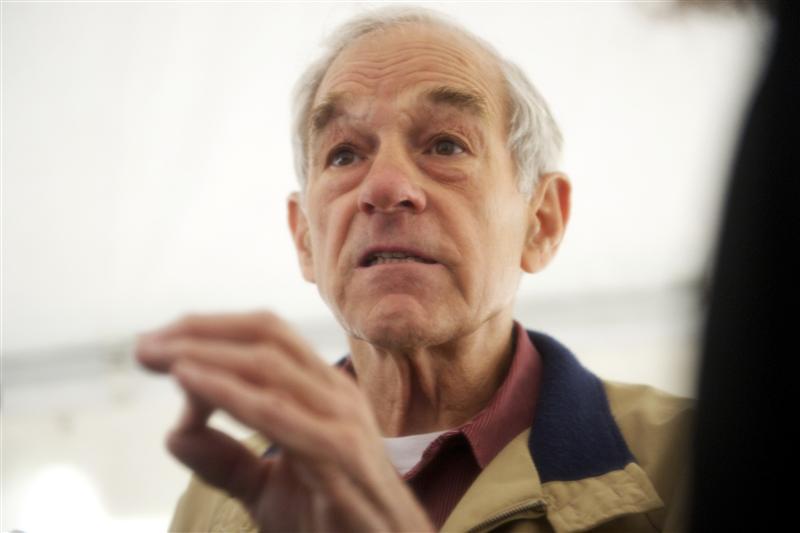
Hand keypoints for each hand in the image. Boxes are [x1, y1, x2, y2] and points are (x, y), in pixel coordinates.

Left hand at [136, 311, 432, 531]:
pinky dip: (228, 391)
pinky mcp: (339, 454)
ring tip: (156, 357)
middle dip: (200, 331)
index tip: (156, 343)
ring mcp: (342, 420)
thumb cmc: (330, 519)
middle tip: (143, 346)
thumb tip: (174, 430)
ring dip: (205, 354)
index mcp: (324, 391)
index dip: (210, 328)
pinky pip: (277, 411)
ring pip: (269, 364)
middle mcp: (336, 393)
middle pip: (266, 335)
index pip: (269, 334)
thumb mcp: (265, 488)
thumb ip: (224, 460)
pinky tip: (188, 382)